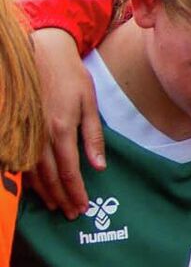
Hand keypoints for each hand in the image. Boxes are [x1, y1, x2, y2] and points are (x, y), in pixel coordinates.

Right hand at [25, 28, 104, 218]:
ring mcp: (24, 131)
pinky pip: (19, 158)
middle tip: (70, 213)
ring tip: (53, 205)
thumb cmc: (70, 76)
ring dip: (43, 191)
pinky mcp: (16, 126)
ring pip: (31, 171)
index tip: (82, 207)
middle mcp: (39, 135)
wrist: (40, 52)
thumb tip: (98, 166)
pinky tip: (34, 186)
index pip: (69, 171)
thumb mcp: (89, 103)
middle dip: (60, 197)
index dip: (75, 192)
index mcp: (61, 130)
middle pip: (50, 176)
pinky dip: (27, 176)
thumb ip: (92, 137)